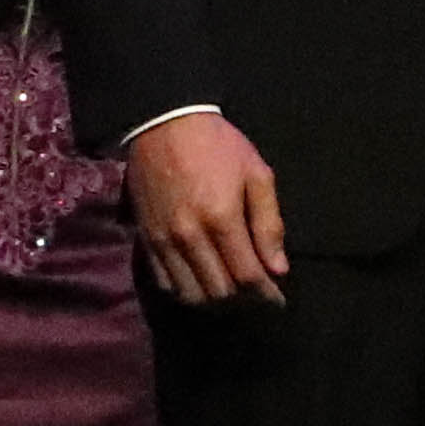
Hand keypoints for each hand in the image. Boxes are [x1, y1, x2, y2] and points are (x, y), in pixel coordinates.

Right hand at [129, 108, 290, 306]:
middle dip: (243, 300)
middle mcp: (189, 236)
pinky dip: (185, 292)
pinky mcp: (146, 240)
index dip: (266, 294)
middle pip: (219, 291)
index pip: (246, 275)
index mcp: (221, 218)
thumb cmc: (218, 145)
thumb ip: (268, 222)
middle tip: (256, 294)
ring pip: (190, 294)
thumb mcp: (256, 173)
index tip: (278, 300)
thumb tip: (278, 268)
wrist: (164, 123)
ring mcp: (163, 241)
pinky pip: (164, 283)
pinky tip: (201, 284)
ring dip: (214, 302)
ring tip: (230, 293)